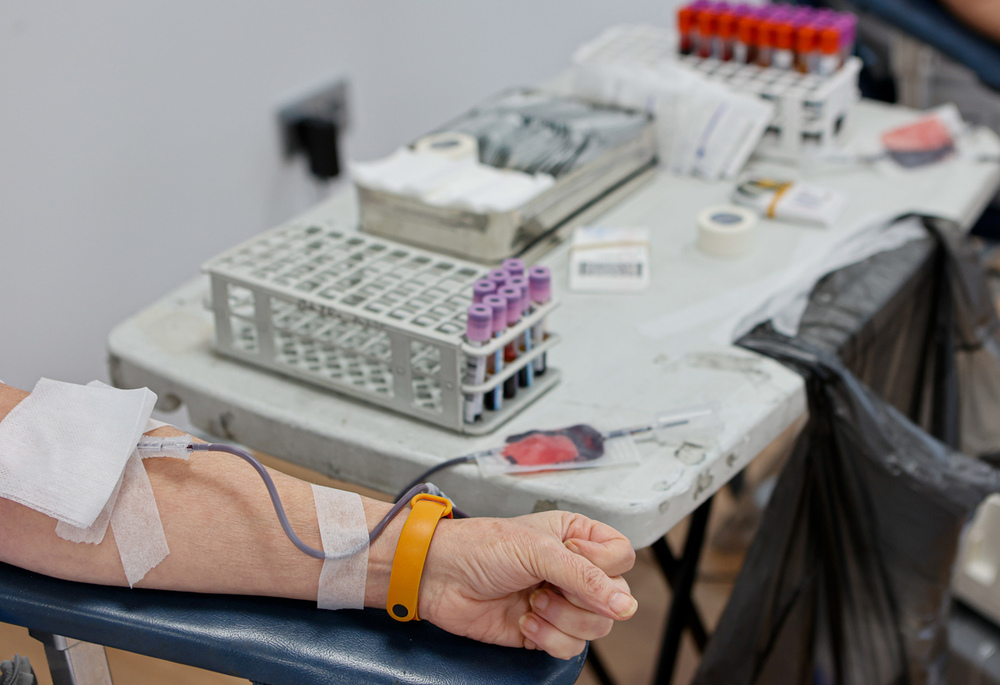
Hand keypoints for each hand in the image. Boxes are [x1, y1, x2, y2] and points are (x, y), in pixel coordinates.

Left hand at [418, 511, 636, 658]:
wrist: (440, 576)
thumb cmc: (480, 547)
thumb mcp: (538, 551)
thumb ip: (585, 578)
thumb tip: (624, 605)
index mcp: (576, 537)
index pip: (622, 557)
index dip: (603, 564)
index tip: (572, 555)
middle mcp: (572, 570)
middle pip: (615, 598)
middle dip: (581, 598)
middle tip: (550, 586)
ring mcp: (559, 602)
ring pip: (596, 626)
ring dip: (562, 619)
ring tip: (533, 603)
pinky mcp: (544, 631)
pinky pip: (570, 647)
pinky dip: (548, 638)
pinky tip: (525, 622)